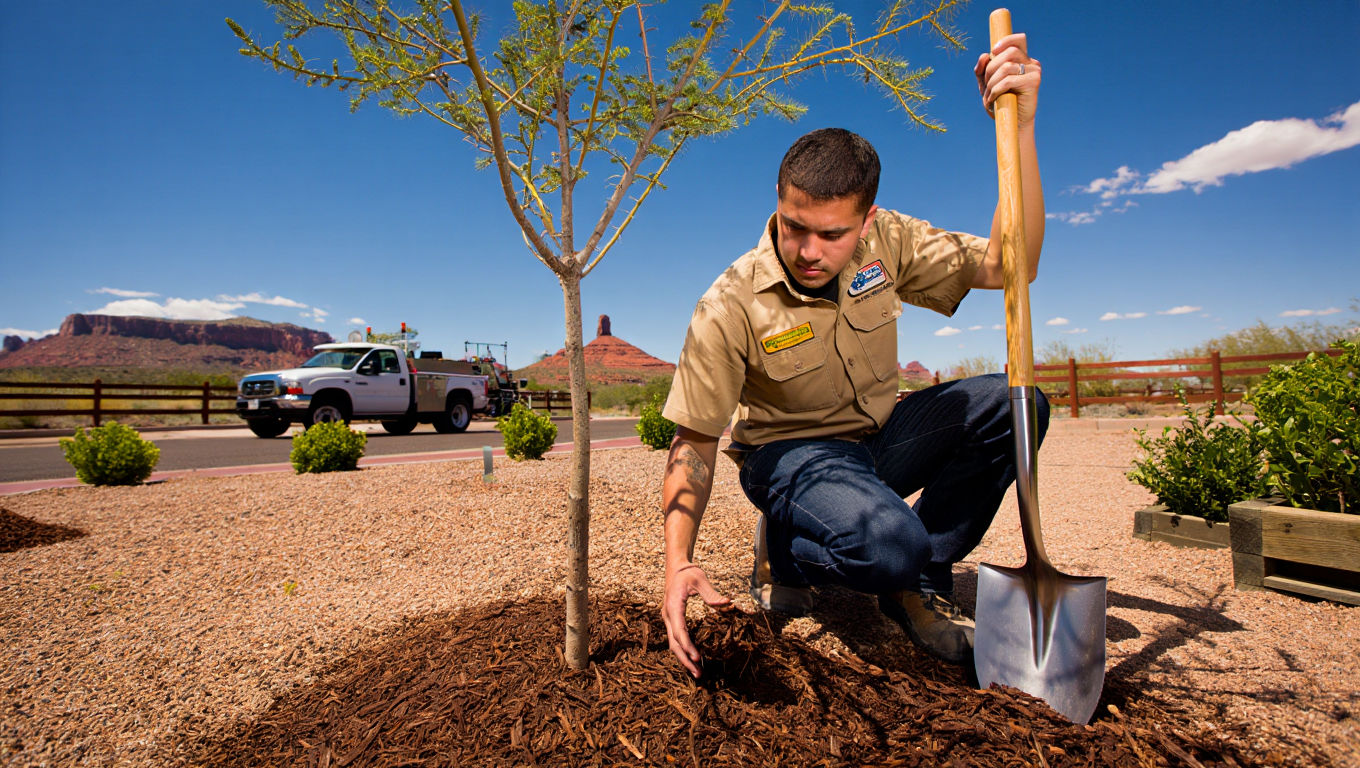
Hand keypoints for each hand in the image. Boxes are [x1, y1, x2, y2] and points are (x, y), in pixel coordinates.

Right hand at [661, 563, 731, 677]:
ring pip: (673, 643)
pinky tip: (693, 659)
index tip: (697, 657)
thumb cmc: (688, 572)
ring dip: (683, 658)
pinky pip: (676, 639)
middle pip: (674, 643)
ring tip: (697, 672)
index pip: (678, 630)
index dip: (687, 646)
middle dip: (685, 659)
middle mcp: (668, 615)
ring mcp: (668, 619)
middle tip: (698, 673)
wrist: (675, 567)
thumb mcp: (699, 578)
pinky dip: (683, 651)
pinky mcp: (672, 621)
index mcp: (673, 606)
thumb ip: (711, 592)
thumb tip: (727, 603)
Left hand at [974, 33, 1040, 126]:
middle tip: (986, 85)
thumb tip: (983, 55)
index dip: (1006, 41)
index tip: (992, 51)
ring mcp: (1034, 71)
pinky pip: (1008, 80)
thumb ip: (982, 71)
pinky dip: (995, 90)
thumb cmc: (1000, 102)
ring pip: (1006, 67)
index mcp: (1021, 60)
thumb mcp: (987, 85)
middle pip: (1009, 52)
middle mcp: (1031, 63)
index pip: (1018, 40)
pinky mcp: (1034, 82)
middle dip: (991, 68)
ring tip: (988, 97)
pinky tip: (992, 100)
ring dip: (991, 83)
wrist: (1012, 123)